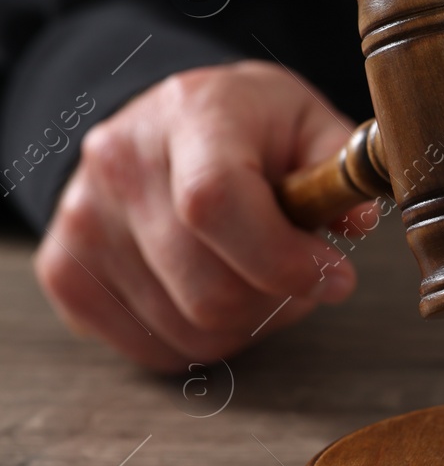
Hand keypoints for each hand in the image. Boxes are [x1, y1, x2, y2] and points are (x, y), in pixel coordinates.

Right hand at [35, 61, 365, 371]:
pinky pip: (154, 349)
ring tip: (262, 277)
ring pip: (189, 329)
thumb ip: (339, 165)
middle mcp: (120, 164)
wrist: (162, 123)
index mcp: (191, 115)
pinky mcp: (66, 272)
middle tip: (305, 276)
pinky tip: (220, 291)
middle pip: (208, 287)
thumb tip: (355, 223)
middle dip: (280, 298)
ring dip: (249, 323)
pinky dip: (203, 339)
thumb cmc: (249, 128)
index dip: (283, 259)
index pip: (215, 204)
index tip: (335, 275)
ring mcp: (82, 221)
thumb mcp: (308, 121)